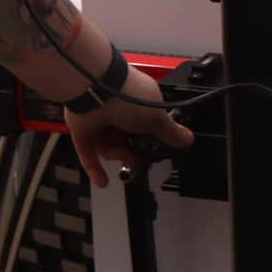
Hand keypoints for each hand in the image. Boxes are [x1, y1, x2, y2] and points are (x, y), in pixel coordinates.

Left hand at [65, 67, 195, 187]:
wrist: (96, 90)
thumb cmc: (129, 98)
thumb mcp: (157, 117)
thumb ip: (171, 132)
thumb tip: (189, 139)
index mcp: (138, 102)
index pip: (145, 124)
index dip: (150, 138)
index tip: (154, 148)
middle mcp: (118, 110)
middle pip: (127, 138)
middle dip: (132, 150)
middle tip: (136, 157)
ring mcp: (99, 121)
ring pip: (109, 147)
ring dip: (115, 155)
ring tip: (119, 155)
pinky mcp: (82, 132)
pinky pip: (88, 155)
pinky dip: (95, 169)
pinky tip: (104, 182)